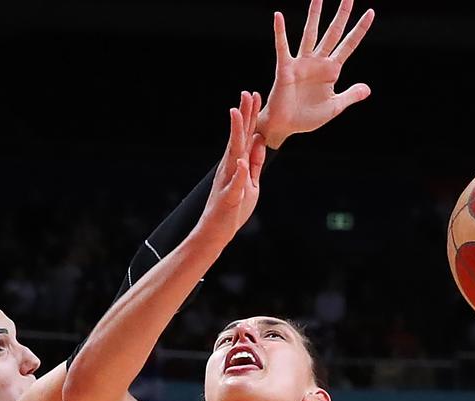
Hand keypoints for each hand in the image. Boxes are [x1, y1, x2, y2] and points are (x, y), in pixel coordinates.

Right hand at [197, 91, 266, 244]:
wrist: (216, 233)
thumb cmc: (233, 209)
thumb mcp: (251, 182)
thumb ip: (254, 163)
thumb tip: (259, 140)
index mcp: (235, 164)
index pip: (244, 136)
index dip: (249, 116)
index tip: (253, 95)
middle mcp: (228, 169)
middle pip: (238, 138)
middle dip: (243, 116)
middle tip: (247, 93)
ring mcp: (227, 182)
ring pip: (233, 154)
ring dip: (236, 134)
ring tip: (237, 114)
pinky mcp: (228, 199)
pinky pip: (234, 185)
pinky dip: (237, 174)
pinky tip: (240, 162)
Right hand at [257, 0, 374, 148]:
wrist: (286, 126)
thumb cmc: (307, 118)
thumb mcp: (334, 107)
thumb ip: (350, 96)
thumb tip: (368, 89)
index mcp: (331, 70)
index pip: (348, 45)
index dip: (359, 30)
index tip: (371, 13)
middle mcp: (318, 62)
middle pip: (333, 33)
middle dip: (341, 15)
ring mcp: (302, 63)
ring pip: (310, 33)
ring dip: (314, 15)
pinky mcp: (286, 68)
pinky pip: (283, 47)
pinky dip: (280, 32)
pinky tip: (279, 16)